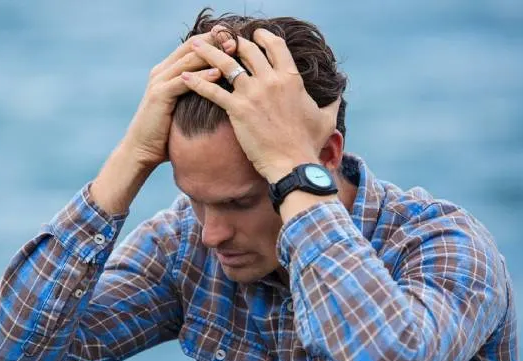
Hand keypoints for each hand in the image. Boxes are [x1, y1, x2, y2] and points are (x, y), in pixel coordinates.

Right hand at [122, 29, 235, 169]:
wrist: (141, 150)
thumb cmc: (165, 133)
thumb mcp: (183, 108)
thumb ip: (196, 94)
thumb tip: (222, 92)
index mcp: (168, 70)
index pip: (194, 46)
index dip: (215, 39)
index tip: (237, 38)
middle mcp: (162, 71)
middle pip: (192, 46)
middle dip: (215, 41)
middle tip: (238, 39)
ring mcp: (159, 81)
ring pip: (188, 60)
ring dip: (212, 54)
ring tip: (233, 51)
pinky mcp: (159, 95)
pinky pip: (183, 81)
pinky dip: (201, 76)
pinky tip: (218, 74)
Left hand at [181, 29, 339, 182]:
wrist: (293, 165)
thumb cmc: (309, 145)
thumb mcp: (326, 119)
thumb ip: (331, 102)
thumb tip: (339, 94)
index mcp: (291, 78)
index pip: (274, 46)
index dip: (262, 36)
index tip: (253, 34)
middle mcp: (271, 80)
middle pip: (247, 50)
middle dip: (232, 41)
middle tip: (219, 38)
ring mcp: (253, 94)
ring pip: (226, 64)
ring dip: (208, 52)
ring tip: (194, 45)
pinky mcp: (237, 110)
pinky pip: (212, 91)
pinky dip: (196, 82)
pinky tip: (184, 77)